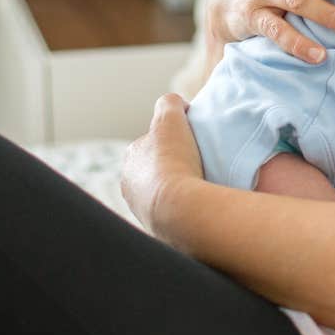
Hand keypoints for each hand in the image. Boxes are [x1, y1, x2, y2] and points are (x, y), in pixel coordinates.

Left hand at [121, 94, 204, 240]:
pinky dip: (187, 205)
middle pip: (159, 168)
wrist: (180, 210)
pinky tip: (201, 202)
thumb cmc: (172, 161)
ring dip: (181, 187)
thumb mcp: (170, 118)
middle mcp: (130, 186)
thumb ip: (169, 103)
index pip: (152, 142)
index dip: (172, 139)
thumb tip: (175, 104)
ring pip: (167, 191)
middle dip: (175, 164)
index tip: (191, 140)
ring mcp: (143, 211)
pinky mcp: (160, 230)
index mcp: (130, 159)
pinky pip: (177, 211)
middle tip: (200, 162)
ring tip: (203, 183)